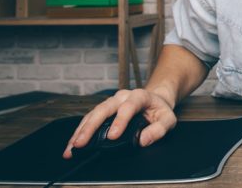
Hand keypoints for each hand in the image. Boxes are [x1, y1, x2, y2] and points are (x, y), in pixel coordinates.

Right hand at [62, 88, 176, 158]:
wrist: (156, 100)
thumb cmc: (160, 110)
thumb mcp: (168, 119)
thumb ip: (158, 130)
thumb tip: (143, 140)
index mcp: (139, 96)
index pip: (128, 107)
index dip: (120, 121)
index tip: (113, 136)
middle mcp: (122, 96)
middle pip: (104, 109)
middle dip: (90, 127)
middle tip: (81, 143)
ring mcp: (111, 102)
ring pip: (93, 113)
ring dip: (81, 130)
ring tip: (73, 147)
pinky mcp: (105, 109)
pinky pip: (90, 118)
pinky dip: (81, 131)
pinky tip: (73, 143)